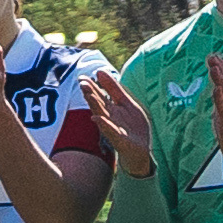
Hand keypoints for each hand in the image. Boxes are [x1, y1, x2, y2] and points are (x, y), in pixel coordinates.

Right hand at [84, 64, 161, 179]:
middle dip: (91, 94)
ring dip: (95, 106)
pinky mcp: (119, 140)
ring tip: (89, 95)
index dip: (92, 87)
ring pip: (102, 115)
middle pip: (98, 104)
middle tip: (82, 84)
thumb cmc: (132, 127)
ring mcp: (113, 128)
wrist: (141, 150)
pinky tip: (96, 118)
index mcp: (111, 108)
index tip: (82, 77)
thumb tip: (99, 71)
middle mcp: (109, 117)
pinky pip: (110, 131)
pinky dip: (104, 125)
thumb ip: (114, 89)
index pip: (99, 96)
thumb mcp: (126, 103)